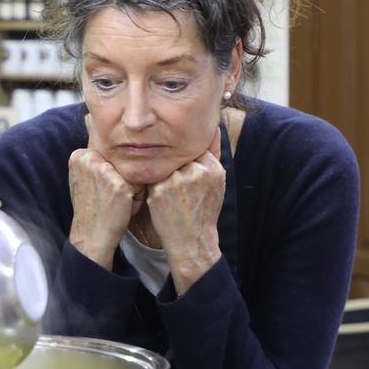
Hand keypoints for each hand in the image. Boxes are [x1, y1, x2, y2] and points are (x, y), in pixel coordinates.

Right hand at [68, 114, 142, 265]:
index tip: (103, 192)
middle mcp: (89, 158)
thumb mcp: (87, 178)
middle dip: (124, 180)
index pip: (111, 155)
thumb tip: (90, 119)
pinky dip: (138, 197)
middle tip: (110, 199)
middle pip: (123, 160)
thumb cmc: (93, 209)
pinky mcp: (118, 183)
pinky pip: (141, 183)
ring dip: (132, 188)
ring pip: (133, 170)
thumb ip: (93, 155)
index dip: (113, 175)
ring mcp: (103, 170)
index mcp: (79, 155)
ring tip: (117, 202)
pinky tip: (124, 207)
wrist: (92, 236)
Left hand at [143, 129, 224, 290]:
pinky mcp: (160, 190)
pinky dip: (152, 184)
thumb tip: (214, 127)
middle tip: (174, 185)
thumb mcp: (217, 182)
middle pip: (176, 156)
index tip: (182, 170)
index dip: (184, 159)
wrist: (193, 240)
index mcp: (213, 168)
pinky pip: (151, 177)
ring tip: (169, 194)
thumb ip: (214, 153)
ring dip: (161, 174)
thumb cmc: (204, 210)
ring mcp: (177, 180)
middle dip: (172, 167)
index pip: (192, 149)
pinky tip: (160, 199)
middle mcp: (196, 171)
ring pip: (162, 165)